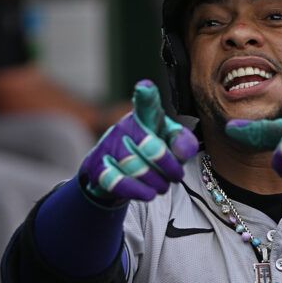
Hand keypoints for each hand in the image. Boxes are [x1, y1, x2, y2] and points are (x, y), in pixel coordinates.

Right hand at [80, 80, 198, 201]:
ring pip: (138, 168)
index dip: (147, 96)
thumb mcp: (171, 144)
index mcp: (146, 117)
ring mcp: (109, 146)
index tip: (145, 88)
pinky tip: (148, 194)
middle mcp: (125, 127)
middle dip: (170, 168)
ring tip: (162, 186)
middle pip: (153, 149)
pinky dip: (137, 190)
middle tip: (176, 176)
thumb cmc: (151, 152)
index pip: (147, 104)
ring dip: (157, 183)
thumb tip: (183, 151)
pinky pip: (118, 181)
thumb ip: (183, 143)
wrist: (115, 174)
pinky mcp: (98, 168)